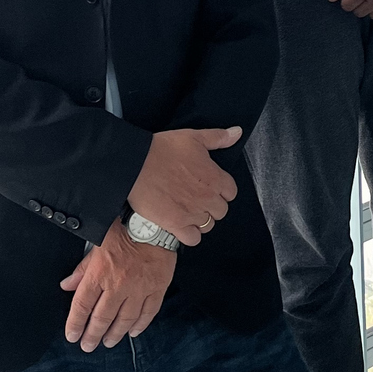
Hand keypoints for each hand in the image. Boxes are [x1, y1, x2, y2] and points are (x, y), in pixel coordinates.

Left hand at [61, 218, 174, 350]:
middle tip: (88, 345)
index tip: (72, 336)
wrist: (154, 223)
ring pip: (125, 319)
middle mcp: (118, 284)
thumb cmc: (124, 230)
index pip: (82, 305)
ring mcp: (139, 288)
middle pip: (102, 318)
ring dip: (115, 334)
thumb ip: (82, 269)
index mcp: (100, 273)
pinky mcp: (157, 288)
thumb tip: (67, 286)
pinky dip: (140, 325)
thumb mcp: (96, 244)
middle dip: (93, 335)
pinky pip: (148, 312)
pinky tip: (133, 331)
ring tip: (108, 342)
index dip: (75, 324)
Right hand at [126, 127, 239, 245]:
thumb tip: (237, 132)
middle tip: (198, 196)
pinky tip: (182, 223)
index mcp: (215, 178)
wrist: (136, 164)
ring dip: (201, 219)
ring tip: (189, 209)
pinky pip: (193, 238)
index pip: (231, 192)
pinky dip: (190, 234)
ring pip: (208, 225)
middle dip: (212, 204)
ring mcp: (192, 213)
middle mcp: (207, 198)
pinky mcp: (175, 224)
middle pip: (221, 210)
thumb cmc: (163, 149)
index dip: (221, 189)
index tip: (211, 185)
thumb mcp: (194, 137)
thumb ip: (218, 137)